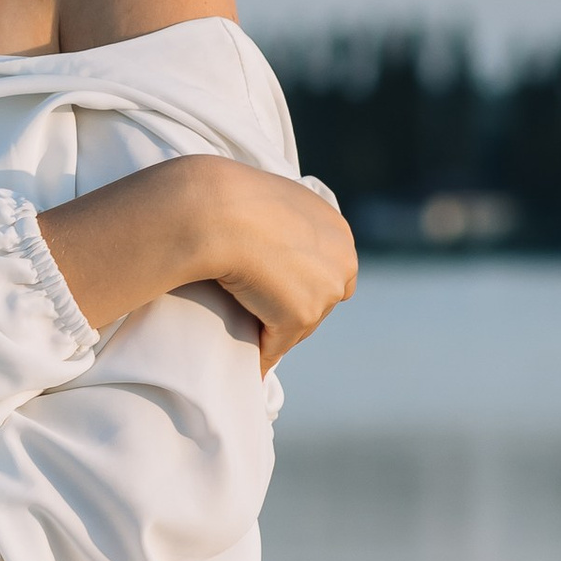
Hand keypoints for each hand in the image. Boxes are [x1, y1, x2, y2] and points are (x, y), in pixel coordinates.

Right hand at [189, 160, 357, 370]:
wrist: (218, 211)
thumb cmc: (231, 199)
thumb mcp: (271, 202)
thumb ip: (285, 223)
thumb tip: (269, 242)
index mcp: (337, 230)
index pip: (331, 271)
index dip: (303, 283)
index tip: (277, 288)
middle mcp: (342, 260)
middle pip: (321, 301)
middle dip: (292, 308)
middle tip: (257, 310)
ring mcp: (324, 290)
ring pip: (300, 326)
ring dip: (275, 330)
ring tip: (244, 328)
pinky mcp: (299, 316)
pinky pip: (276, 346)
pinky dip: (260, 355)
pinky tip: (244, 360)